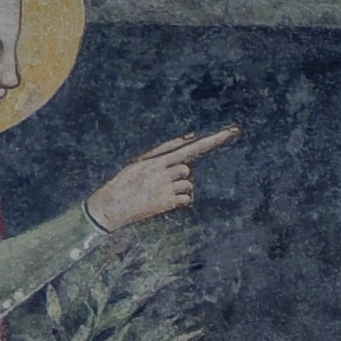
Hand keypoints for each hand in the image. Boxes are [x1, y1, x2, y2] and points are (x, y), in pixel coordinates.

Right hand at [86, 127, 234, 230]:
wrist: (110, 206)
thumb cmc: (126, 183)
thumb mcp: (140, 163)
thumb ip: (164, 151)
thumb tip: (188, 138)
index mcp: (155, 160)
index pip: (189, 148)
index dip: (211, 142)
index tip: (230, 133)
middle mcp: (162, 171)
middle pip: (186, 169)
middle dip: (178, 176)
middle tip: (157, 183)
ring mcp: (165, 187)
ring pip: (188, 185)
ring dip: (179, 189)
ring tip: (157, 193)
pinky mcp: (166, 202)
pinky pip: (186, 200)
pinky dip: (179, 202)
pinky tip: (162, 203)